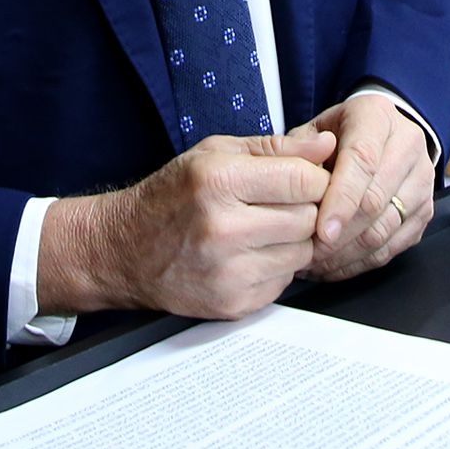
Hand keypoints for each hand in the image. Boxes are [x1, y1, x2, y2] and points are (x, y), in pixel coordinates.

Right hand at [36, 132, 334, 319]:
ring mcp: (229, 272)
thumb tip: (325, 145)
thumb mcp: (214, 154)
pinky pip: (285, 282)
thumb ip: (275, 148)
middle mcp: (223, 229)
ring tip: (262, 228)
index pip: (304, 181)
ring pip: (303, 253)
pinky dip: (276, 267)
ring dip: (294, 240)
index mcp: (218, 181)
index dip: (314, 177)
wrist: (124, 250)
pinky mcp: (234, 304)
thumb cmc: (170, 197)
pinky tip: (249, 254)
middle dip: (306, 208)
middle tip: (281, 203)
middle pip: (310, 218)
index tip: (304, 178)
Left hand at [289, 93, 433, 281]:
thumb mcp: (312, 128)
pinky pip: (394, 247)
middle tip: (306, 253)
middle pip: (375, 201)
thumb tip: (299, 174)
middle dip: (339, 235)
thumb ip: (299, 149)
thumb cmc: (340, 133)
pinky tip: (333, 265)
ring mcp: (421, 180)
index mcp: (376, 117)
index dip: (341, 199)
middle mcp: (407, 145)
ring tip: (313, 263)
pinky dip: (361, 263)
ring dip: (347, 254)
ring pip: (385, 229)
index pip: (362, 161)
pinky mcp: (424, 211)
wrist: (379, 133)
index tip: (321, 230)